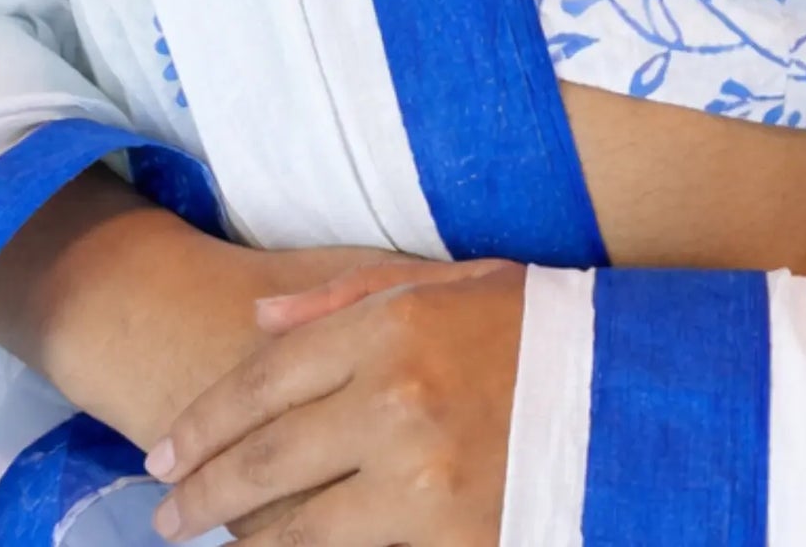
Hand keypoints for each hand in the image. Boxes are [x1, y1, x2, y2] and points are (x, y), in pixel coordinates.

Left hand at [146, 253, 525, 543]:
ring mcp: (421, 482)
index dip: (201, 424)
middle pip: (261, 462)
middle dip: (197, 495)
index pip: (262, 380)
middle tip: (163, 515)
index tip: (163, 454)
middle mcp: (396, 403)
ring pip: (294, 531)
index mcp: (395, 328)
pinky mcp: (448, 540)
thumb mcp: (454, 285)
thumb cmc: (541, 329)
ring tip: (216, 545)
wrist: (642, 393)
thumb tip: (258, 320)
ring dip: (243, 544)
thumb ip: (347, 301)